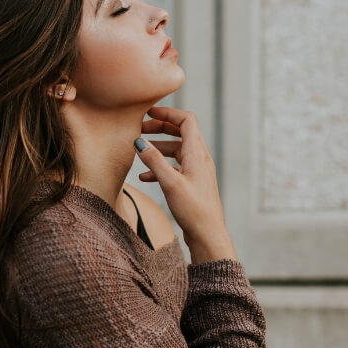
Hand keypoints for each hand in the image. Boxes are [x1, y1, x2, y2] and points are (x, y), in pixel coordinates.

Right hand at [134, 106, 234, 262]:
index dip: (168, 113)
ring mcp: (197, 171)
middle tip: (139, 129)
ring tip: (139, 150)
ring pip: (176, 150)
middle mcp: (200, 158)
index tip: (148, 112)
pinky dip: (160, 166)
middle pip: (181, 132)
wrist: (208, 235)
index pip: (186, 120)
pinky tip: (144, 177)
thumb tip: (139, 141)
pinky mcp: (192, 184)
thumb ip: (154, 160)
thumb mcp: (170, 183)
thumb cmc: (193, 210)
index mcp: (197, 153)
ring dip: (158, 147)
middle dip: (160, 128)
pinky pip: (175, 167)